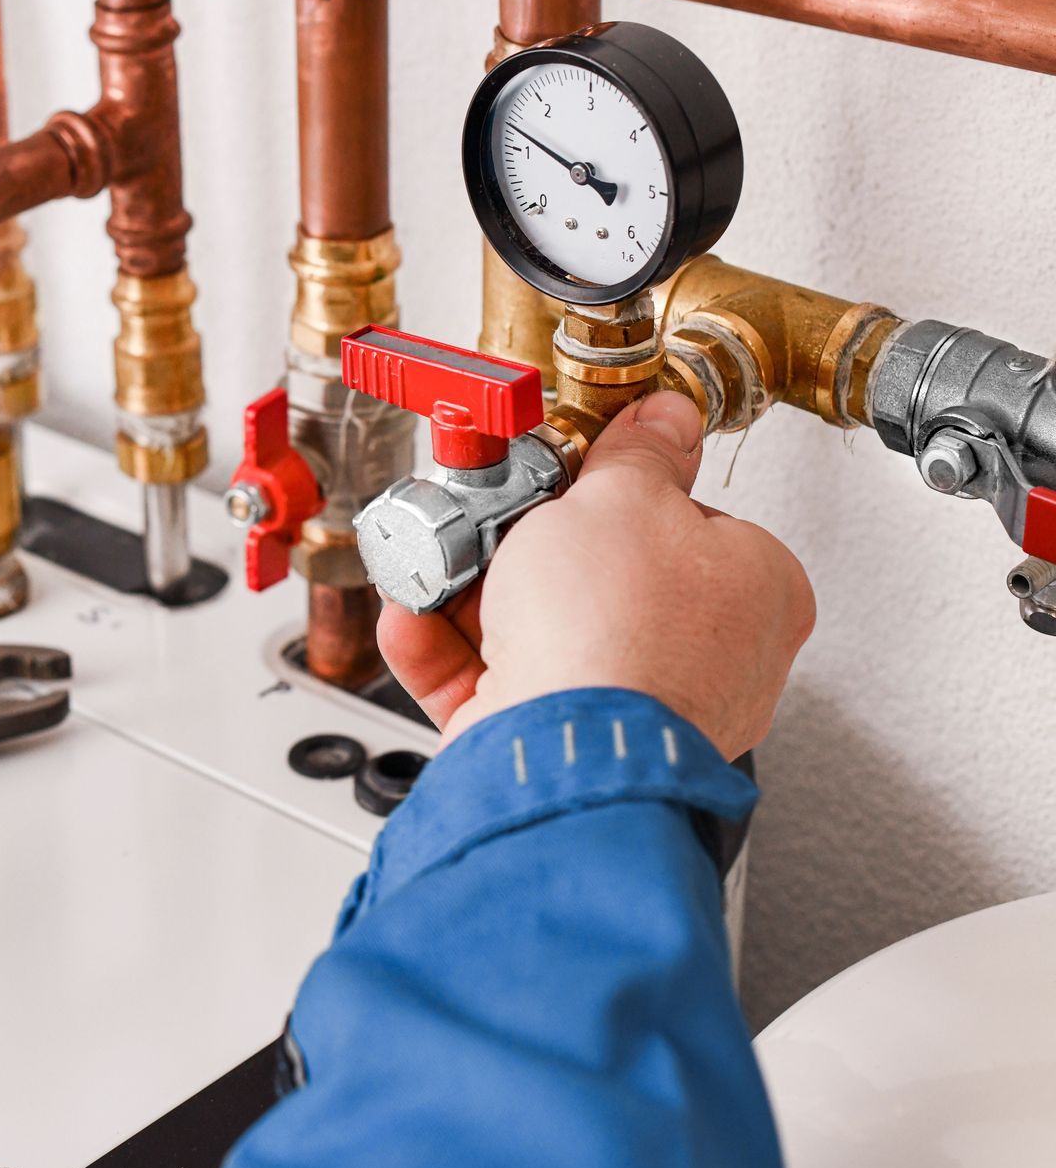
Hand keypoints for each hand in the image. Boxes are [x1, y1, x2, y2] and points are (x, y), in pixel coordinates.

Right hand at [380, 391, 814, 758]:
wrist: (560, 747)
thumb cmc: (618, 634)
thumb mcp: (623, 496)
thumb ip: (639, 453)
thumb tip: (665, 420)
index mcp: (754, 594)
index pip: (687, 522)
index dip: (617, 495)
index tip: (569, 478)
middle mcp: (703, 660)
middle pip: (600, 578)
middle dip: (527, 549)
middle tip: (489, 519)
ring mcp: (629, 708)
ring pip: (541, 633)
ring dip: (473, 596)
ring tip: (436, 562)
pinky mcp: (559, 743)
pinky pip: (496, 684)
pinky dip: (447, 651)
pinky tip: (413, 616)